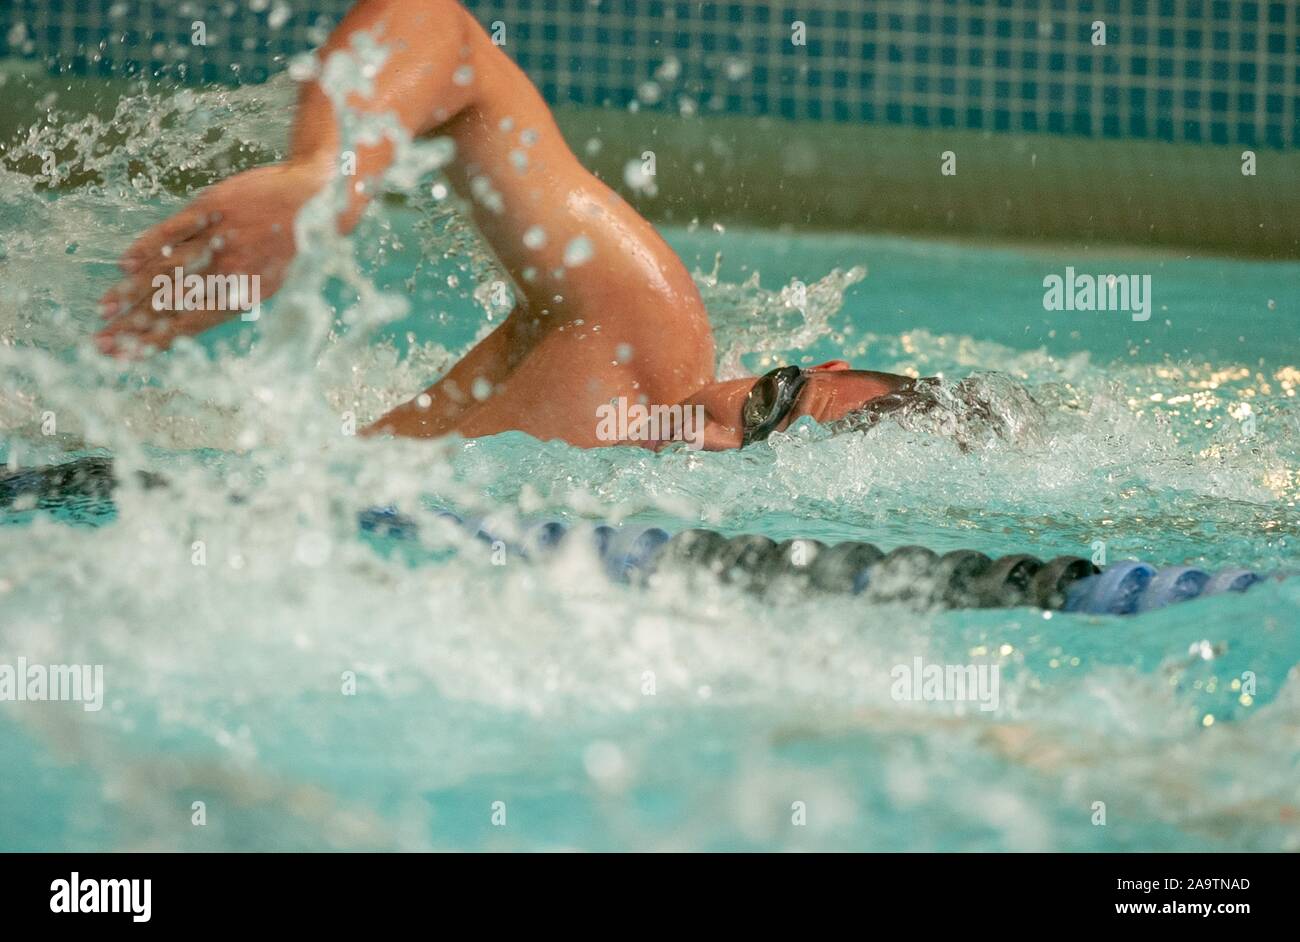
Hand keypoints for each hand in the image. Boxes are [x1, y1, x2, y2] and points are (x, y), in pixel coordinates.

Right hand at [95, 160, 327, 355]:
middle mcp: (229, 271)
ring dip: (133, 291)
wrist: (315, 198)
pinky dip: (148, 246)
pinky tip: (124, 263)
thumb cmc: (295, 244)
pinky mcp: (211, 208)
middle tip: (102, 341)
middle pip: (171, 303)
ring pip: (167, 270)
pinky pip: (173, 231)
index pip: (191, 325)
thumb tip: (196, 314)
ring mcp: (218, 239)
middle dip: (134, 325)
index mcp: (245, 295)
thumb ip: (232, 296)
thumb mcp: (271, 280)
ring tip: (106, 309)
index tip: (129, 355)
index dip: (157, 341)